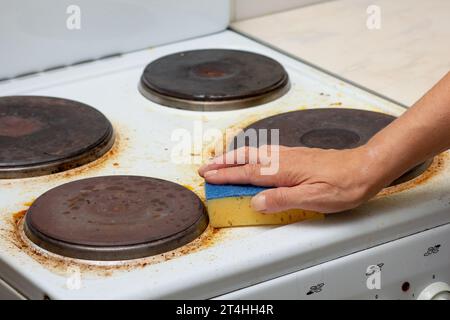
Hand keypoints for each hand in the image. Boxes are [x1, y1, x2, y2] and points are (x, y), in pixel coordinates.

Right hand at [199, 146, 386, 213]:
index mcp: (283, 170)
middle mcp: (283, 159)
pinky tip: (253, 158)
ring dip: (235, 157)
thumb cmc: (343, 185)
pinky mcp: (297, 155)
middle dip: (223, 162)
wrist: (364, 168)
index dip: (226, 175)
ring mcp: (290, 155)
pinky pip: (265, 152)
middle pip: (246, 158)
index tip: (209, 176)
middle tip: (207, 167)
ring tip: (222, 162)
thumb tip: (256, 202)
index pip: (247, 173)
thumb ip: (282, 199)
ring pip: (254, 153)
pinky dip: (250, 155)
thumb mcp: (313, 199)